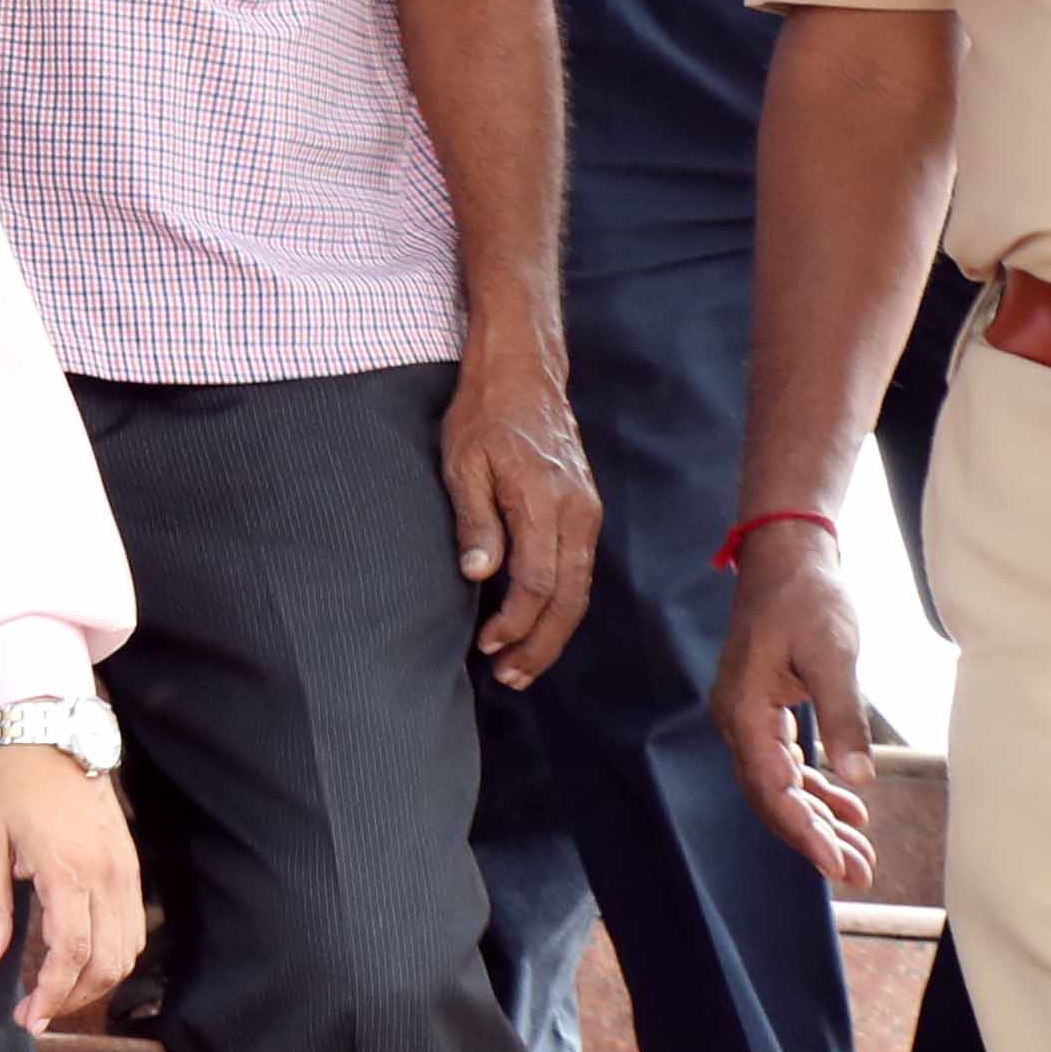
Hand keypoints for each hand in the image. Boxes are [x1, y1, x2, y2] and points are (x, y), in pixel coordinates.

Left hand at [0, 738, 145, 1027]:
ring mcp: (126, 872)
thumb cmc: (8, 784)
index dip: (52, 994)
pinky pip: (134, 927)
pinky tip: (82, 963)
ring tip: (56, 996)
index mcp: (66, 870)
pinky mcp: (131, 866)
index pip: (71, 953)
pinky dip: (113, 956)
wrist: (50, 733)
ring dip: (96, 983)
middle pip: (106, 962)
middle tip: (36, 1016)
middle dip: (73, 999)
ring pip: (127, 950)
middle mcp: (107, 876)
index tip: (28, 1018)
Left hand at [444, 324, 600, 687]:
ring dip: (554, 632)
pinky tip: (540, 623)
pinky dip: (563, 603)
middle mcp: (578, 513)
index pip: (538, 582)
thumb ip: (475, 520)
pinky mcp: (587, 511)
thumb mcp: (462, 461)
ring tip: (522, 665)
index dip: (515, 622)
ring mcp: (588, 512)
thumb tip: (479, 574)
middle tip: (510, 677)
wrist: (523, 374)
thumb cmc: (483, 414)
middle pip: (569, 597)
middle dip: (540, 643)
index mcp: (544, 502)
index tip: (487, 647)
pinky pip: (581, 569)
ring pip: (581, 589)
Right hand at [715, 527, 881, 888]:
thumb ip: (842, 717)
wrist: (787, 556)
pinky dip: (816, 788)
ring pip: (779, 784)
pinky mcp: (767, 707)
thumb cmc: (807, 598)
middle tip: (859, 874)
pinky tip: (849, 805)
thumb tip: (858, 777)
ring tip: (859, 852)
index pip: (771, 788)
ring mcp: (749, 715)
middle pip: (772, 795)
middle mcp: (737, 719)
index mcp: (743, 710)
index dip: (803, 832)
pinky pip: (786, 762)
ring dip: (817, 818)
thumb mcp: (834, 655)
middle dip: (813, 838)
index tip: (837, 865)